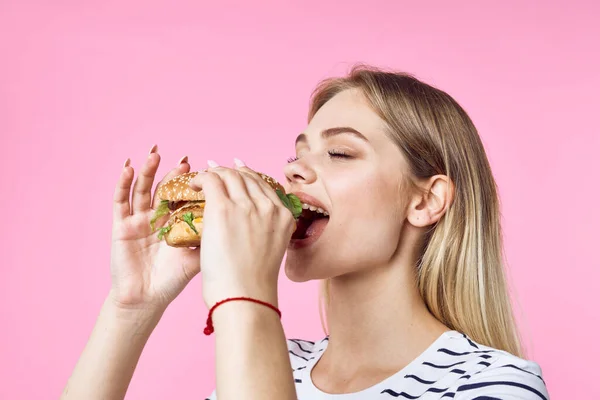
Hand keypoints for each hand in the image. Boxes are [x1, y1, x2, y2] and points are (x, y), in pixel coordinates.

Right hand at [109, 146, 200, 312]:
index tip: (203, 167)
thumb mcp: (196, 257)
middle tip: (183, 157)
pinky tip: (128, 168)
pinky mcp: (121, 226)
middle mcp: (157, 218)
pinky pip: (120, 201)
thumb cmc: (172, 280)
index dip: (191, 181)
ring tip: (155, 153)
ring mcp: (138, 220)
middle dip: (172, 171)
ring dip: (147, 170)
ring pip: (142, 189)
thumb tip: (232, 220)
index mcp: (175, 223)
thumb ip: (210, 238)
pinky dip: (123, 184)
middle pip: (164, 188)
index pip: (184, 195)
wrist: (146, 299)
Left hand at [190, 159, 295, 307]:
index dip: (247, 177)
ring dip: (214, 173)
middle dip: (229, 172)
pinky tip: (192, 185)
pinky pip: (211, 180)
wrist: (245, 296)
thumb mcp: (271, 251)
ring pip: (229, 174)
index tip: (235, 176)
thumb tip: (250, 227)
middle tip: (214, 174)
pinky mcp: (223, 208)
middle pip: (247, 176)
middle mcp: (269, 206)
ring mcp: (246, 205)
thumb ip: (266, 232)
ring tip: (201, 180)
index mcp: (283, 217)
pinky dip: (200, 178)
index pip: (264, 186)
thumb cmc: (253, 285)